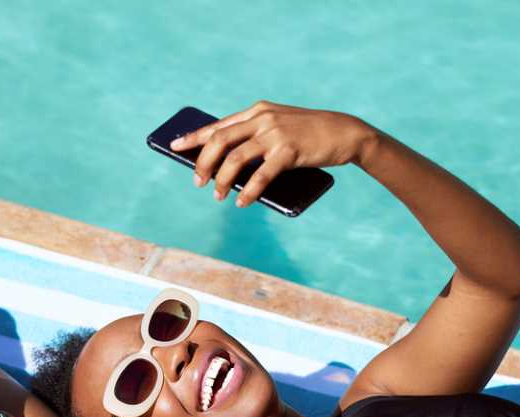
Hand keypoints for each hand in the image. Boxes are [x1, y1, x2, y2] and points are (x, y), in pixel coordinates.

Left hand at [170, 100, 376, 206]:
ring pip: (235, 158)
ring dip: (222, 180)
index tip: (174, 146)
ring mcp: (275, 134)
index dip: (194, 137)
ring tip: (217, 196)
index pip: (218, 125)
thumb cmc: (309, 135)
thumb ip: (257, 139)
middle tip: (197, 182)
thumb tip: (229, 168)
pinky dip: (248, 191)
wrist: (344, 132)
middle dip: (203, 163)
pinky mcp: (289, 151)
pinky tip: (242, 202)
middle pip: (220, 140)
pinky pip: (260, 175)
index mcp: (257, 111)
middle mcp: (262, 119)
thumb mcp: (279, 128)